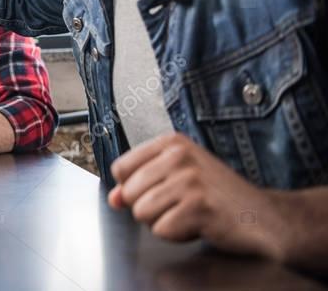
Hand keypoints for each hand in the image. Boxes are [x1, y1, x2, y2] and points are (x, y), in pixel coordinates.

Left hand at [109, 132, 283, 258]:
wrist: (266, 217)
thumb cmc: (218, 196)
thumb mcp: (177, 179)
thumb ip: (140, 185)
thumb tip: (113, 198)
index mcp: (171, 142)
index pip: (121, 169)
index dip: (134, 189)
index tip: (159, 191)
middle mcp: (179, 156)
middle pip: (129, 194)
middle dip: (149, 209)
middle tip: (180, 206)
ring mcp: (190, 179)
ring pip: (142, 213)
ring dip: (164, 223)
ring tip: (189, 215)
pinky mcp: (200, 206)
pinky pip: (162, 230)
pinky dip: (178, 235)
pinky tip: (200, 226)